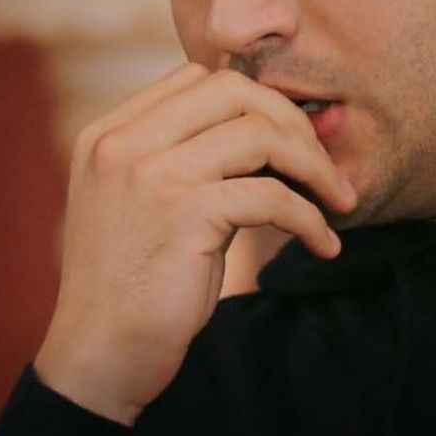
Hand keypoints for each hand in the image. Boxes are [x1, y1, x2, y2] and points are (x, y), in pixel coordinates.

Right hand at [31, 64, 355, 424]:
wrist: (97, 356)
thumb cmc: (135, 284)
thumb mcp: (148, 204)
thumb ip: (189, 158)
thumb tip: (280, 128)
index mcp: (110, 134)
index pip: (199, 78)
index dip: (258, 103)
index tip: (293, 142)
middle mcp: (123, 144)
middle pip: (234, 90)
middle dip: (292, 122)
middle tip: (323, 169)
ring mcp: (151, 175)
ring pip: (262, 135)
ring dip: (315, 168)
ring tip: (338, 202)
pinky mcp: (183, 214)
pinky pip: (273, 195)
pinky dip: (310, 218)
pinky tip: (323, 243)